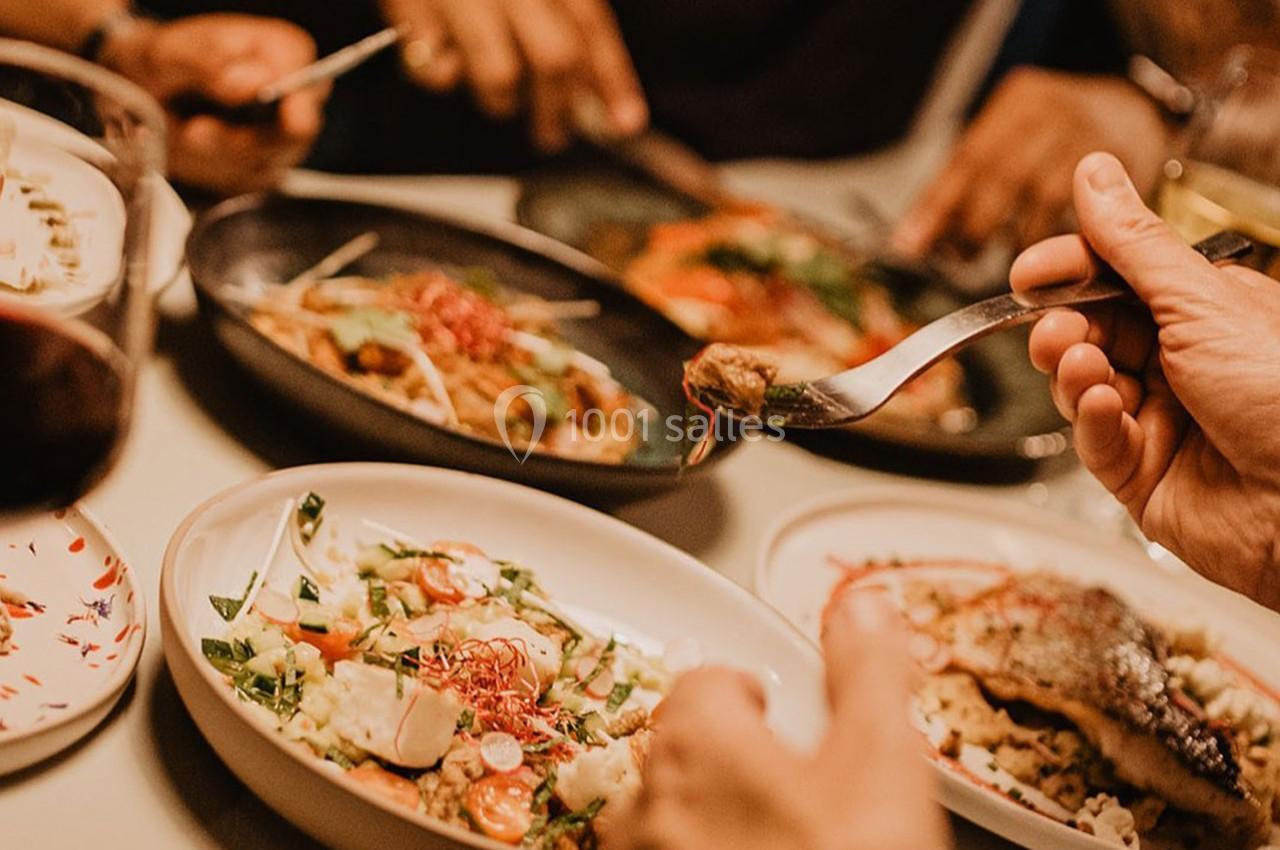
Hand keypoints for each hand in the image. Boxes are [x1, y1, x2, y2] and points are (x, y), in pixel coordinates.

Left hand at [99, 14, 326, 193]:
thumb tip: (254, 83)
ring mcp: (286, 138)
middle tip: (195, 130)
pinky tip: (197, 149)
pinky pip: (247, 183)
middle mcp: (296, 98)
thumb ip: (210, 63)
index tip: (242, 106)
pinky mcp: (267, 169)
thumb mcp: (171, 52)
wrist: (145, 90)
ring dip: (217, 156)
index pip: (308, 86)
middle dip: (237, 140)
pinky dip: (214, 171)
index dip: (283, 104)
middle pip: (291, 135)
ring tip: (188, 131)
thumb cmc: (165, 61)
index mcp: (285, 53)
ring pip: (266, 164)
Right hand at [378, 0, 646, 151]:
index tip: (626, 122)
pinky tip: (442, 59)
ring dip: (502, 101)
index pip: (590, 24)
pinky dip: (442, 77)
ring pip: (501, 76)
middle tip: (553, 136)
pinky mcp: (412, 8)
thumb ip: (561, 15)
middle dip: (558, 110)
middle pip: (554, 59)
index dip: (613, 78)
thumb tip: (593, 87)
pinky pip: (437, 72)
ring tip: (498, 99)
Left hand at [602, 593, 948, 849]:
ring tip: (758, 830)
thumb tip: (861, 605)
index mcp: (701, 742)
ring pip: (657, 815)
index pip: (704, 680)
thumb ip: (866, 671)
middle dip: (722, 750)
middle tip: (775, 771)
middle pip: (675, 746)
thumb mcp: (879, 761)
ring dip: (697, 812)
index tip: (767, 701)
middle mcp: (651, 802)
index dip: (743, 686)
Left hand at [893, 68, 1171, 258]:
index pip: (968, 158)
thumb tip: (916, 236)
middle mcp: (1054, 111)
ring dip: (1015, 240)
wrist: (1136, 110)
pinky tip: (1047, 259)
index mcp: (1018, 102)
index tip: (909, 245)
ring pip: (1042, 197)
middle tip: (957, 258)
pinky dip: (1058, 240)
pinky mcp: (1127, 164)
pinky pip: (1085, 212)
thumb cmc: (1054, 135)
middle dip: (973, 226)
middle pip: (1003, 175)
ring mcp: (1091, 135)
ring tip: (1001, 265)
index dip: (936, 206)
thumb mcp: (1011, 135)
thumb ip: (970, 178)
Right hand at [1013, 152, 1279, 610]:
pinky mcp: (1141, 476)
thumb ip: (1133, 246)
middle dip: (1065, 329)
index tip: (1029, 275)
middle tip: (1055, 332)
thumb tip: (1095, 176)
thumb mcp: (1203, 303)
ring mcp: (1159, 421)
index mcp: (1204, 313)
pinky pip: (1094, 442)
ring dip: (1075, 374)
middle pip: (1090, 332)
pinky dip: (1090, 422)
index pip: (1117, 279)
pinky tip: (1103, 408)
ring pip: (1081, 387)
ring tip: (1085, 370)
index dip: (1071, 273)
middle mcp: (1180, 365)